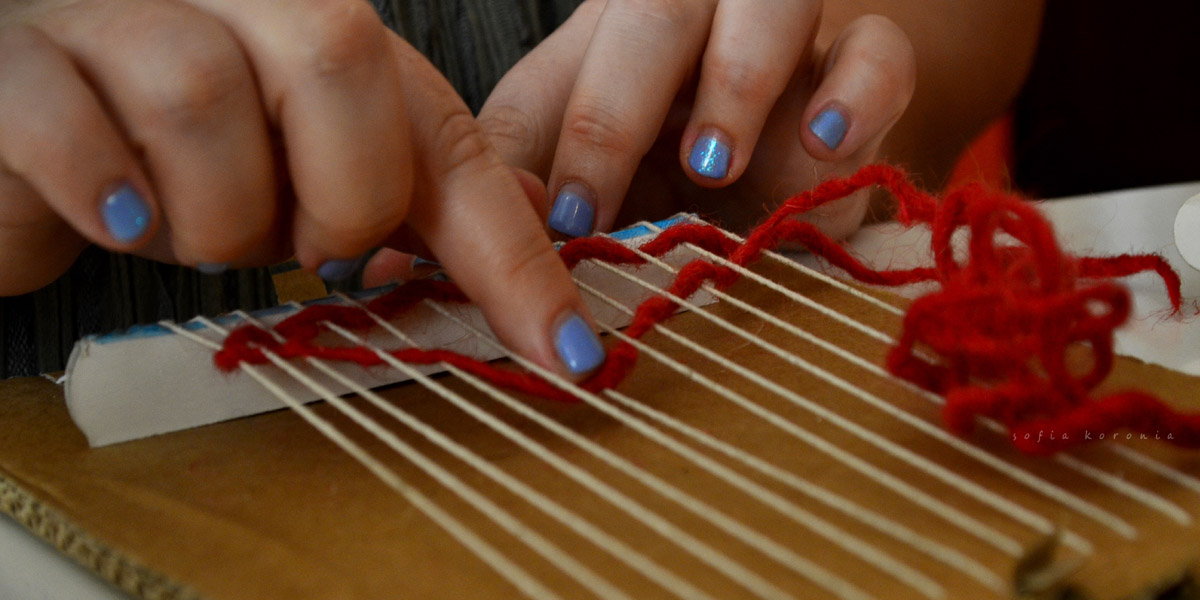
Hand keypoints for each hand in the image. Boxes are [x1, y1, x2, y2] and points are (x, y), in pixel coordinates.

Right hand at [0, 0, 604, 376]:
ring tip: (186, 223)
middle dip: (336, 198)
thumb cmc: (174, 156)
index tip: (565, 352)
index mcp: (317, 25)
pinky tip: (115, 213)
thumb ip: (415, 179)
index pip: (443, 131)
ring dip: (212, 215)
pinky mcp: (15, 59)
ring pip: (203, 101)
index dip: (511, 248)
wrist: (21, 131)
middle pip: (341, 60)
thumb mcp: (306, 164)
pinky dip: (110, 192)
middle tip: (295, 244)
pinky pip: (74, 127)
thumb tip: (543, 217)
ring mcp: (114, 9)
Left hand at [475, 0, 916, 237]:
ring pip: (771, 3)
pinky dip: (858, 92)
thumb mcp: (584, 181)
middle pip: (654, 17)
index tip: (561, 221)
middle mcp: (692, 18)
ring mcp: (782, 35)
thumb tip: (496, 229)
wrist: (784, 149)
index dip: (552, 142)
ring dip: (735, 83)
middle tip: (595, 210)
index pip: (563, 72)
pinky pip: (879, 51)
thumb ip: (529, 187)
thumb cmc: (659, 166)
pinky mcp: (861, 70)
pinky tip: (826, 141)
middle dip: (615, 116)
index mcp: (604, 42)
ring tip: (713, 165)